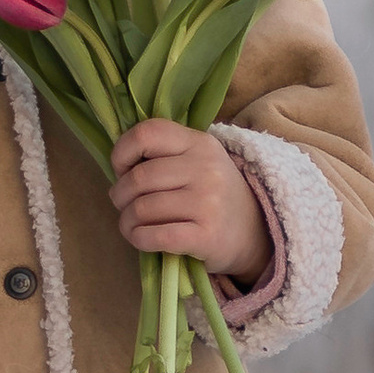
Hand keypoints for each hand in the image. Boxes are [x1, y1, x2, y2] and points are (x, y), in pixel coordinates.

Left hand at [109, 120, 269, 280]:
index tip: (121, 170)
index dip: (122, 152)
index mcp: (199, 143)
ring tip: (131, 225)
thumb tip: (119, 168)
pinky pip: (156, 236)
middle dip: (120, 195)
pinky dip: (138, 239)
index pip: (147, 133)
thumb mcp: (198, 162)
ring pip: (142, 209)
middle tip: (124, 205)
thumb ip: (164, 155)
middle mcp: (206, 168)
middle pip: (139, 177)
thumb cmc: (213, 196)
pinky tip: (141, 239)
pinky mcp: (207, 236)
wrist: (255, 233)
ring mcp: (208, 202)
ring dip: (126, 221)